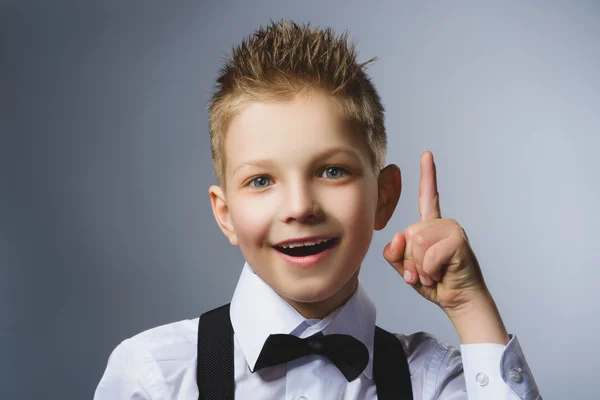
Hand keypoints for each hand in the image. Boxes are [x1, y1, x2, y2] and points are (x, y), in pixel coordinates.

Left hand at [383, 151, 487, 313]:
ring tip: (436, 273)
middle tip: (427, 271)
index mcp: (431, 227)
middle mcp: (442, 224)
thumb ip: (395, 254)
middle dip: (410, 260)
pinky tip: (443, 273)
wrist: (460, 302)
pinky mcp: (458, 240)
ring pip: (416, 243)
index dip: (428, 175)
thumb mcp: (406, 270)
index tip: (427, 154)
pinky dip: (430, 270)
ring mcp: (452, 229)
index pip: (428, 197)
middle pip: (407, 234)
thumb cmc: (436, 284)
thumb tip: (398, 236)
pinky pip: (428, 254)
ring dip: (421, 267)